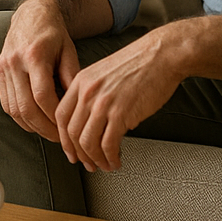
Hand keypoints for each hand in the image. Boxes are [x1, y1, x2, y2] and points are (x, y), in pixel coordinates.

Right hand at [0, 0, 80, 143]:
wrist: (32, 14)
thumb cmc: (54, 34)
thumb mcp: (69, 52)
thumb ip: (72, 79)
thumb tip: (77, 109)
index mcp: (34, 55)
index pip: (42, 96)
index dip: (54, 117)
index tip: (66, 129)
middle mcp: (15, 62)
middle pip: (26, 107)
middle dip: (44, 128)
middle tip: (59, 139)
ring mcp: (4, 67)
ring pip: (14, 109)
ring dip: (31, 126)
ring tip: (48, 132)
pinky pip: (6, 103)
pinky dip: (19, 117)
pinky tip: (34, 121)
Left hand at [55, 30, 181, 172]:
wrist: (161, 55)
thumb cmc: (138, 64)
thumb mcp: (103, 74)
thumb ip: (92, 95)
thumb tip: (91, 122)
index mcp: (81, 82)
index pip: (61, 116)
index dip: (64, 139)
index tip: (71, 151)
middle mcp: (88, 92)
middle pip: (72, 132)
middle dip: (80, 154)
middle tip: (89, 164)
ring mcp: (103, 103)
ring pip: (87, 142)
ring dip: (95, 160)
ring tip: (105, 165)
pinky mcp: (121, 114)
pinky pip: (108, 144)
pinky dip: (110, 158)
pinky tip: (116, 160)